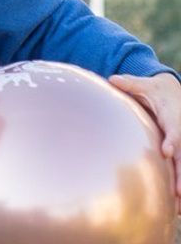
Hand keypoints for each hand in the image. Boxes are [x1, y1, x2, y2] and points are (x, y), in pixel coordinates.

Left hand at [110, 72, 180, 208]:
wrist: (173, 92)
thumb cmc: (155, 90)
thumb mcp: (145, 85)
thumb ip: (130, 83)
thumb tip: (112, 78)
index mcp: (173, 118)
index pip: (175, 132)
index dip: (172, 142)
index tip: (166, 151)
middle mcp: (180, 133)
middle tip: (178, 192)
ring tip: (177, 207)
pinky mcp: (179, 152)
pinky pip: (180, 168)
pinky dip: (178, 185)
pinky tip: (175, 207)